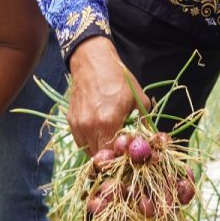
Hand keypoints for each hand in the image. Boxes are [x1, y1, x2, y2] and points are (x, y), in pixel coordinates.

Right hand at [66, 37, 150, 155]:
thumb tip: (149, 141)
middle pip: (99, 158)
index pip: (113, 155)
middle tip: (120, 151)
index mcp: (108, 122)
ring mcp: (78, 125)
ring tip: (110, 140)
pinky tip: (100, 131)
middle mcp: (89, 127)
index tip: (129, 155)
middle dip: (111, 157)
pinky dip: (91, 141)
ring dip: (100, 150)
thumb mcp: (138, 99)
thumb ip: (143, 123)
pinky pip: (81, 141)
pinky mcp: (71, 121)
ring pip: (88, 151)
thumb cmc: (118, 79)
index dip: (121, 158)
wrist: (92, 62)